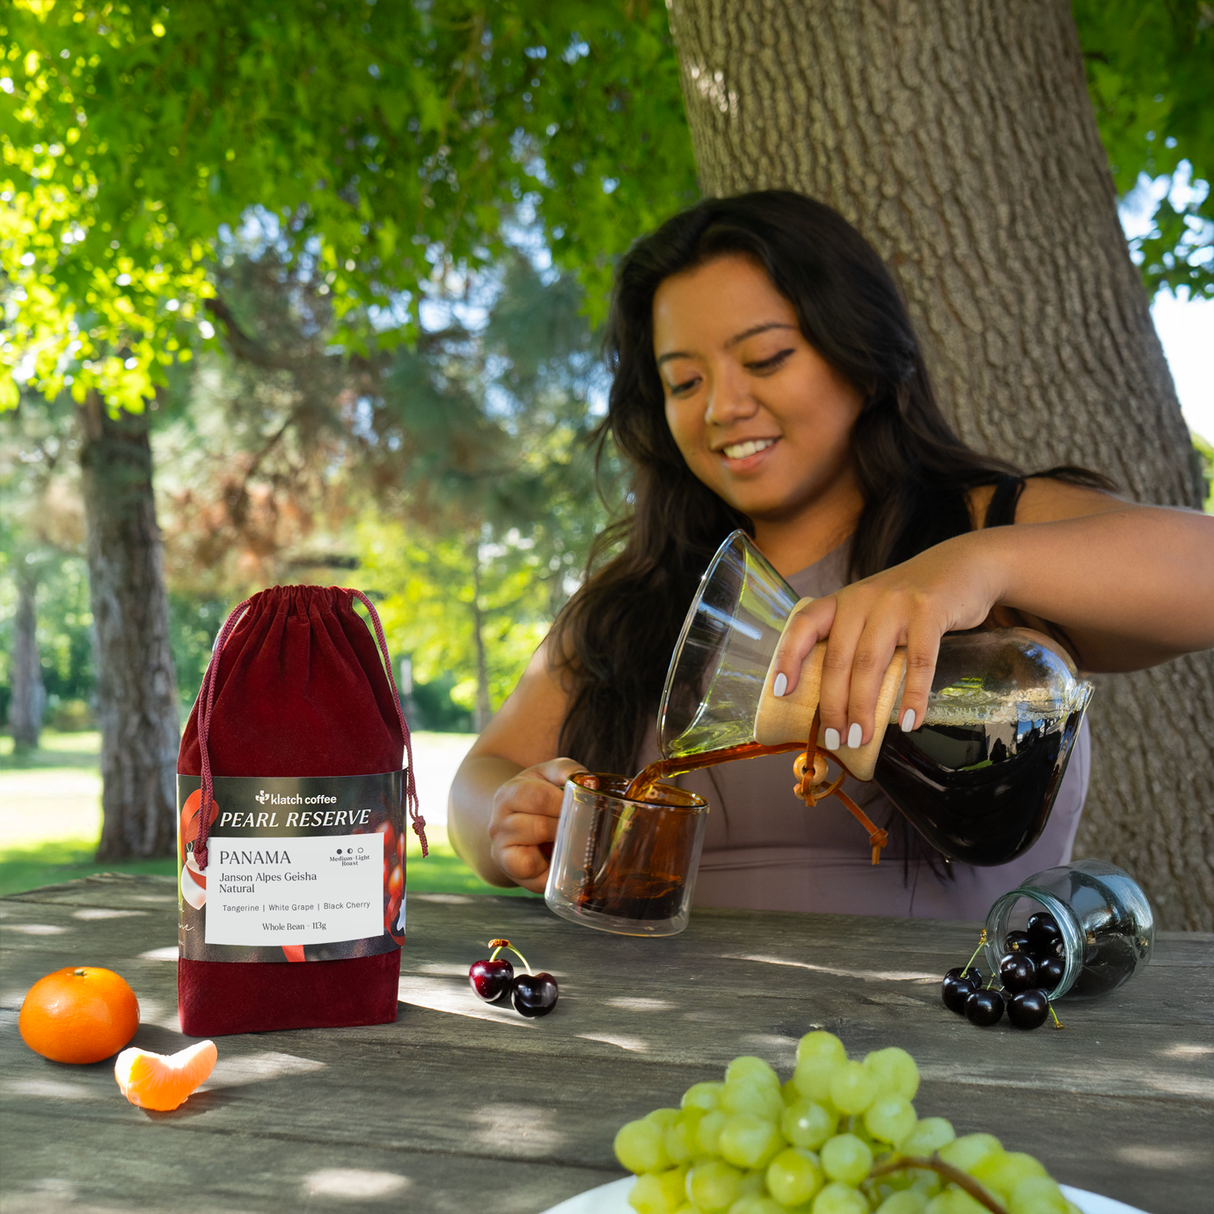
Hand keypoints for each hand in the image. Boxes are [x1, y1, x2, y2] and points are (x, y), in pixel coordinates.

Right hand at [487, 758, 585, 893]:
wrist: (512, 820)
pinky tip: (556, 858)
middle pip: (540, 827)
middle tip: (583, 827)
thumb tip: (590, 783)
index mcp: (509, 794)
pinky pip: (532, 875)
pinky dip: (549, 870)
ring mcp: (500, 849)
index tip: (582, 806)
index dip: (565, 803)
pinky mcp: (509, 870)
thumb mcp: (547, 775)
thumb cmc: (536, 796)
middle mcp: (498, 822)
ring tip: (568, 841)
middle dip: (566, 828)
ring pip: (533, 856)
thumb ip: (566, 770)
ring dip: (559, 849)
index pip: (540, 797)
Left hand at [772, 532, 1000, 748]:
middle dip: (833, 704)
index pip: (803, 626)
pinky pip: (920, 661)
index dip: (788, 657)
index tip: (781, 691)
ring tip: (861, 736)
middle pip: (838, 658)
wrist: (962, 565)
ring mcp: (896, 604)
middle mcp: (862, 599)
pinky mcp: (929, 612)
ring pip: (871, 663)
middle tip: (834, 738)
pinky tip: (910, 721)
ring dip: (864, 706)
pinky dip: (914, 695)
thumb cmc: (909, 600)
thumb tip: (837, 701)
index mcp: (842, 601)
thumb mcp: (873, 609)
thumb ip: (855, 640)